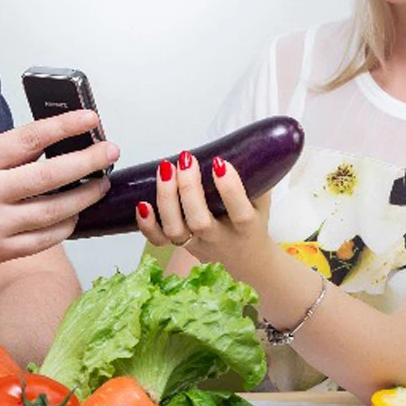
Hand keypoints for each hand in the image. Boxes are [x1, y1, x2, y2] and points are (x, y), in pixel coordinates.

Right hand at [0, 110, 119, 278]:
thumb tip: (43, 146)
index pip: (29, 139)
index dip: (64, 126)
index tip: (90, 119)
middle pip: (51, 176)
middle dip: (88, 161)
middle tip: (109, 151)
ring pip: (56, 211)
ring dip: (85, 196)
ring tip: (100, 183)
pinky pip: (45, 239)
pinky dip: (66, 225)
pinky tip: (75, 214)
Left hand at [135, 151, 272, 277]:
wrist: (246, 260)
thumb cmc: (252, 224)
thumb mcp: (262, 203)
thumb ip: (257, 179)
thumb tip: (249, 145)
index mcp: (246, 229)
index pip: (239, 213)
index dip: (230, 189)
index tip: (220, 162)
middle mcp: (219, 239)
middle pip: (200, 221)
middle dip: (189, 189)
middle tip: (186, 160)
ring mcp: (197, 244)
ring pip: (176, 229)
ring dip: (167, 199)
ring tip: (165, 169)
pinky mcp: (179, 247)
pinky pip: (159, 241)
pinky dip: (148, 225)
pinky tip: (143, 204)